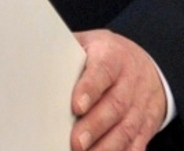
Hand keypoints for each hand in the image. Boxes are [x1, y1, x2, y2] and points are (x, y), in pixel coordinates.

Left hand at [69, 29, 166, 150]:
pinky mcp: (146, 125)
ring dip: (106, 146)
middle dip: (95, 126)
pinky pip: (137, 142)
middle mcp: (130, 80)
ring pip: (127, 128)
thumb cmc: (105, 56)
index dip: (90, 89)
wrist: (145, 65)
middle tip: (76, 143)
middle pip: (115, 105)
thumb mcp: (88, 44)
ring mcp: (141, 104)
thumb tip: (36, 63)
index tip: (76, 107)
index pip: (103, 71)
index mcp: (113, 55)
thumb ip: (67, 53)